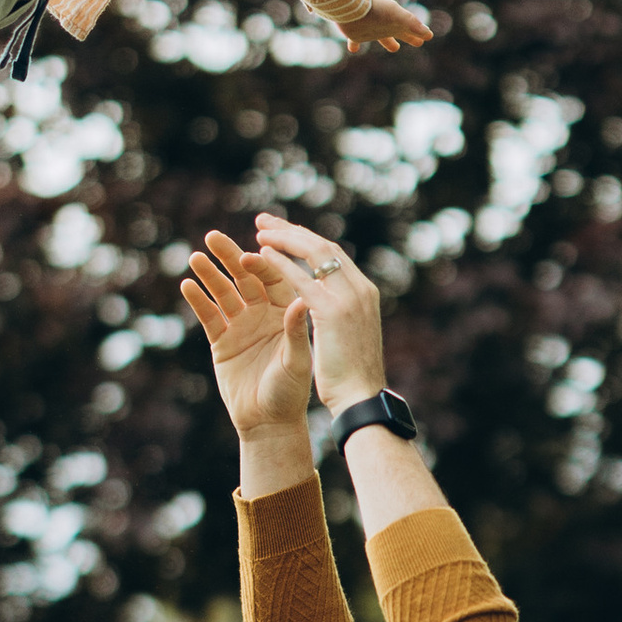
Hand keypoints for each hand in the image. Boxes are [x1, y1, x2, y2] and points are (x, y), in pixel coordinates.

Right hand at [178, 231, 309, 443]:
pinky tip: (187, 285)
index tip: (249, 251)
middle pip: (244, 278)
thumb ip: (295, 330)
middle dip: (229, 257)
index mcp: (285, 311)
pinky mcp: (221, 341)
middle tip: (213, 237)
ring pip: (223, 293)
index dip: (261, 263)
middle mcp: (262, 313)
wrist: (268, 423)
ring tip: (195, 257)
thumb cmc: (290, 393)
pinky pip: (208, 316)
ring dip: (209, 275)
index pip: (272, 278)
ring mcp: (240, 325)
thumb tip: (302, 297)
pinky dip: (198, 300)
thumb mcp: (296, 361)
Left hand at [251, 215, 385, 411]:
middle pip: (322, 246)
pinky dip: (280, 264)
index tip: (283, 233)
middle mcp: (358, 289)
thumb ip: (338, 314)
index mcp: (363, 293)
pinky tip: (259, 254)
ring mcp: (347, 298)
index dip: (305, 241)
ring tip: (258, 231)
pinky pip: (301, 279)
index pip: (333, 255)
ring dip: (284, 239)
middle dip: (291, 231)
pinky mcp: (332, 312)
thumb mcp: (348, 337)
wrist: (362, 400)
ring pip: (313, 253)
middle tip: (264, 221)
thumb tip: (324, 305)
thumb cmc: (353, 377)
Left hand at [344, 0, 431, 53]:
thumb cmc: (376, 9)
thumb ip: (412, 24)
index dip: (418, 34)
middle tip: (418, 43)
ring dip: (388, 41)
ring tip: (395, 48)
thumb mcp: (397, 16)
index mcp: (393, 22)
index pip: (409, 29)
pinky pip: (354, 41)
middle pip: (399, 32)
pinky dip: (354, 45)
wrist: (352, 4)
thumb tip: (429, 35)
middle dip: (408, 36)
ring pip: (381, 37)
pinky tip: (353, 50)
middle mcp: (383, 25)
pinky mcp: (354, 33)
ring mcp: (369, 29)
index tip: (426, 38)